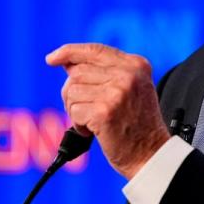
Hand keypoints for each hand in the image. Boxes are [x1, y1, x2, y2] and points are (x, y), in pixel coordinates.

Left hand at [46, 43, 170, 179]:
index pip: (95, 50)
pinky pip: (74, 111)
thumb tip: (67, 62)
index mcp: (136, 65)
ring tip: (94, 122)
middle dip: (74, 93)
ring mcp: (117, 92)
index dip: (70, 52)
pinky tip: (94, 131)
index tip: (52, 58)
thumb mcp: (131, 89)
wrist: (150, 154)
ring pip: (72, 91)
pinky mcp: (104, 112)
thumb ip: (104, 72)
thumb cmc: (138, 125)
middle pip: (77, 72)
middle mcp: (128, 74)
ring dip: (76, 110)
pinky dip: (78, 124)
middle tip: (88, 111)